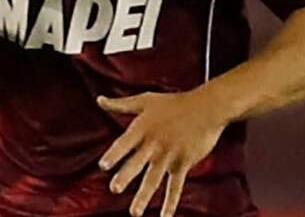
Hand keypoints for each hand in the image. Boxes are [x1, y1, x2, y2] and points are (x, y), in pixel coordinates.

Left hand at [96, 90, 228, 216]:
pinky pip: (175, 186)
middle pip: (137, 162)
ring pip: (154, 179)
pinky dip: (171, 202)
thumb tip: (99, 100)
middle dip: (126, 176)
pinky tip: (165, 216)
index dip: (114, 155)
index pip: (124, 144)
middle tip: (115, 189)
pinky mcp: (183, 164)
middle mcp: (153, 144)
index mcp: (141, 129)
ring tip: (134, 213)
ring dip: (144, 196)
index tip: (103, 166)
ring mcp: (169, 155)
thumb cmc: (173, 103)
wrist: (205, 108)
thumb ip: (120, 104)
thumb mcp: (144, 100)